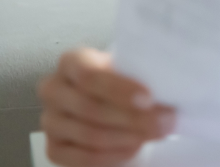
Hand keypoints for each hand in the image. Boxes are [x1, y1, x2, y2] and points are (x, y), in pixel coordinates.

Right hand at [37, 48, 175, 166]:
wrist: (114, 99)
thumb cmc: (125, 79)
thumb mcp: (131, 66)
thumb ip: (142, 71)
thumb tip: (169, 86)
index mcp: (71, 62)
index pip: (89, 75)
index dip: (119, 89)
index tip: (149, 99)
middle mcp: (53, 89)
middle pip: (90, 108)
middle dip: (133, 118)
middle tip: (166, 121)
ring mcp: (50, 120)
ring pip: (89, 134)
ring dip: (128, 137)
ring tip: (156, 133)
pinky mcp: (54, 147)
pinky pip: (81, 157)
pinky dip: (112, 155)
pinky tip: (134, 148)